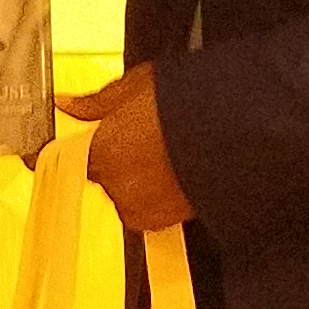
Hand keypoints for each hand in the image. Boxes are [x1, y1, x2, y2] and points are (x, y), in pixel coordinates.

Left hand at [62, 64, 194, 231]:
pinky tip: (175, 171)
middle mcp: (118, 186)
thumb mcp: (139, 85)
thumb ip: (96, 102)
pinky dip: (156, 194)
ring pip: (124, 192)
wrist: (243, 136)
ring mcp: (141, 208)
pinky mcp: (164, 222)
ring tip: (164, 153)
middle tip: (143, 135)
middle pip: (100, 173)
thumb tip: (68, 103)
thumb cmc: (195, 106)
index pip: (67, 156)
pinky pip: (147, 208)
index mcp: (103, 150)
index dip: (69, 148)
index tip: (66, 145)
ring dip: (136, 177)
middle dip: (115, 157)